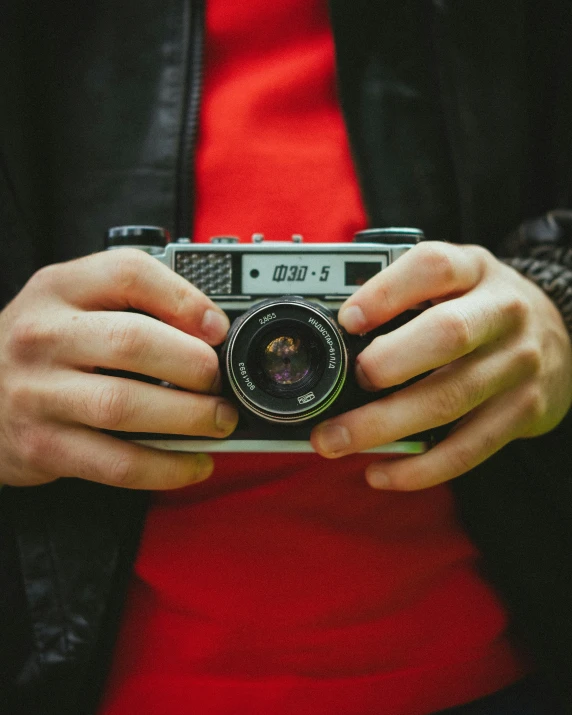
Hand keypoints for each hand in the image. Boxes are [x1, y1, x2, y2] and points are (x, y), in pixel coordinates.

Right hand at [0, 249, 238, 488]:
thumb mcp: (74, 302)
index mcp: (60, 289)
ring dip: (188, 417)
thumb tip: (211, 330)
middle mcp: (44, 336)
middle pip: (133, 341)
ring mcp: (39, 393)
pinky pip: (117, 463)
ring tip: (219, 420)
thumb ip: (133, 303)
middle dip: (194, 364)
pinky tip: (194, 462)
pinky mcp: (45, 446)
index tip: (216, 328)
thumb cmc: (43, 346)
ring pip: (124, 405)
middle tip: (219, 381)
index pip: (128, 274)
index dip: (184, 300)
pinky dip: (166, 467)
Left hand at [311, 241, 571, 489]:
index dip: (385, 292)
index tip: (346, 320)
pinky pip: (466, 449)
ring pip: (449, 399)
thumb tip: (333, 328)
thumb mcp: (454, 279)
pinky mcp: (521, 412)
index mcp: (474, 269)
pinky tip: (379, 472)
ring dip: (383, 425)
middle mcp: (503, 312)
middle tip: (348, 380)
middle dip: (387, 363)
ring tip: (333, 440)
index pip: (432, 267)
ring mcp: (516, 365)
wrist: (557, 334)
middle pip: (446, 335)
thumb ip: (404, 291)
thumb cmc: (481, 306)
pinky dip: (418, 468)